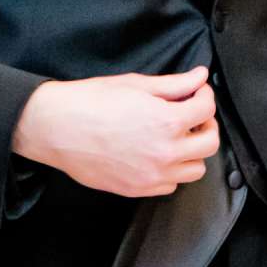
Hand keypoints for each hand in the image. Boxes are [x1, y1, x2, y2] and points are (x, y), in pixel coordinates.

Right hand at [11, 69, 216, 196]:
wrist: (56, 128)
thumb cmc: (90, 102)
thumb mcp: (136, 85)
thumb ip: (174, 84)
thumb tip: (199, 77)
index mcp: (167, 122)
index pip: (207, 110)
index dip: (205, 95)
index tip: (197, 92)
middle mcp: (164, 153)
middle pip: (210, 144)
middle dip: (206, 125)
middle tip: (192, 115)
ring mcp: (152, 175)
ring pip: (195, 170)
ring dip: (192, 152)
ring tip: (176, 137)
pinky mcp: (137, 189)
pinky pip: (171, 185)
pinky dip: (171, 171)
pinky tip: (157, 154)